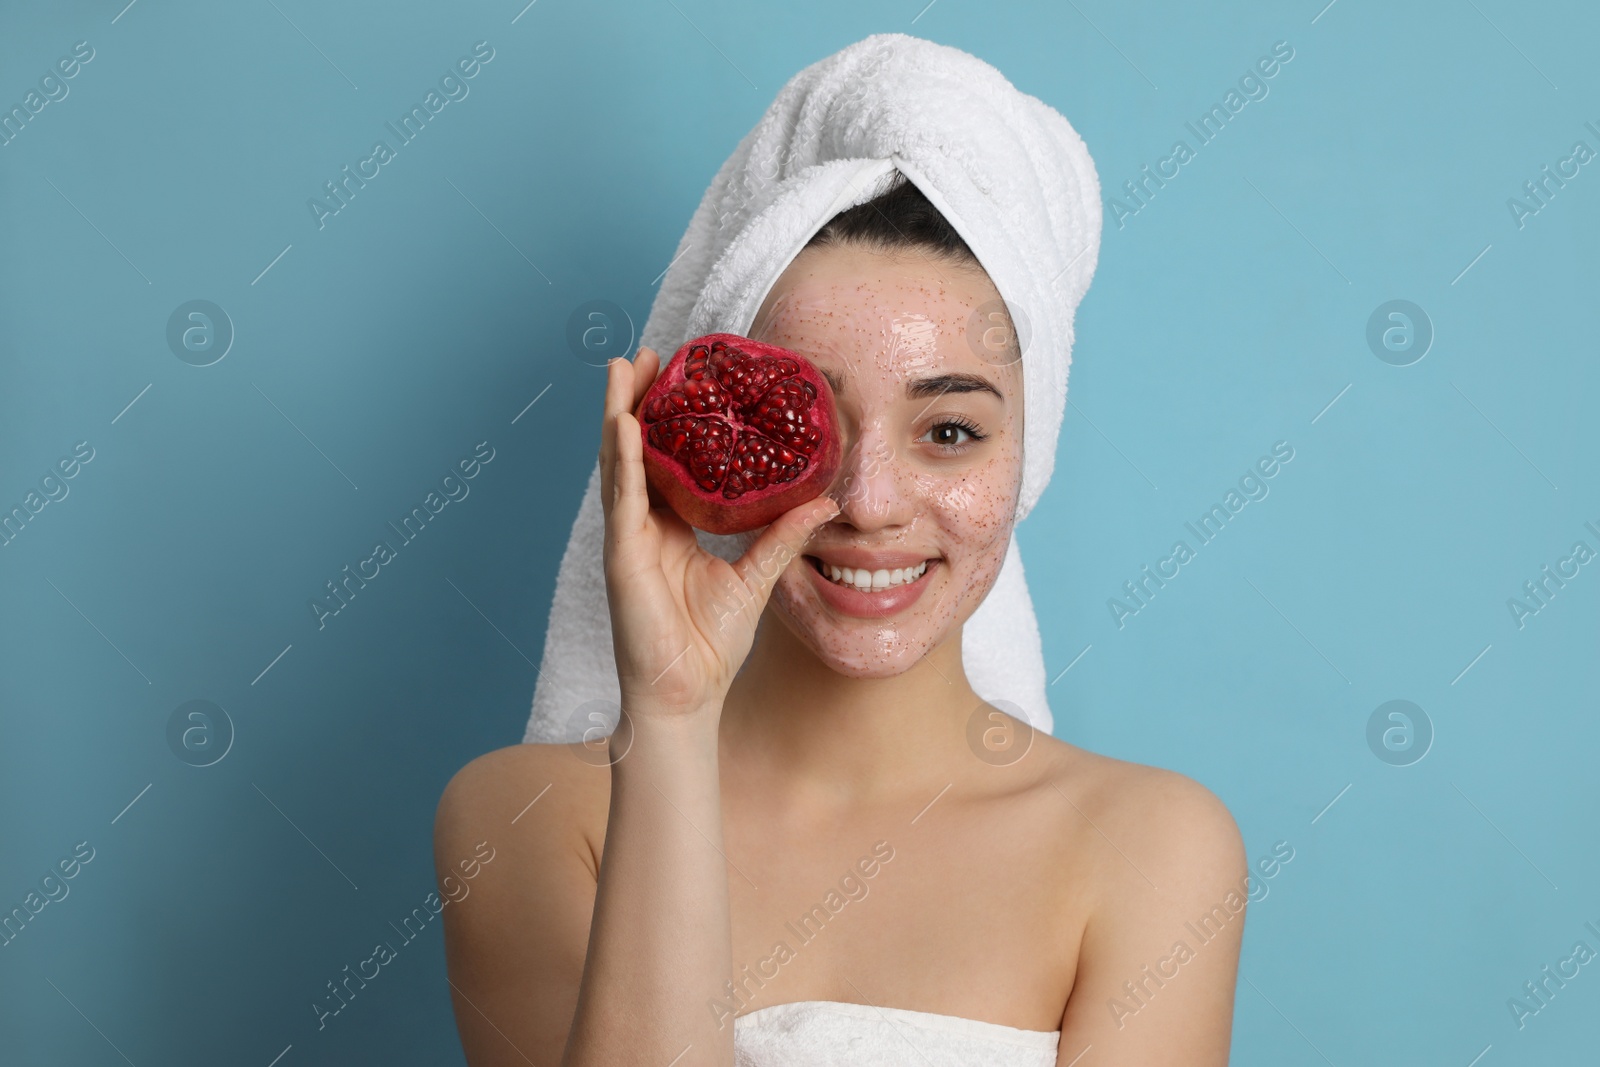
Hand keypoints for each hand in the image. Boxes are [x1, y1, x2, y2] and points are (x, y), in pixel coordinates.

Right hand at [599, 347, 839, 717]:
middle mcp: (644, 524)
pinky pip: (622, 498)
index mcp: (672, 525)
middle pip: (637, 449)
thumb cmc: (711, 643)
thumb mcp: (757, 574)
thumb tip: (828, 500)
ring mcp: (628, 537)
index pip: (668, 459)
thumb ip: (784, 533)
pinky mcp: (622, 555)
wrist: (687, 693)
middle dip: (638, 400)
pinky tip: (624, 424)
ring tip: (623, 368)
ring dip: (619, 412)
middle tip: (648, 354)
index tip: (684, 376)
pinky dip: (622, 460)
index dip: (671, 418)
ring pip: (620, 462)